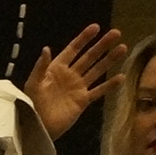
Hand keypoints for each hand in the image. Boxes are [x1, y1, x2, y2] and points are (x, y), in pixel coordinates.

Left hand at [22, 22, 126, 139]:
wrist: (37, 127)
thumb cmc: (32, 104)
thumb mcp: (33, 84)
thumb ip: (40, 67)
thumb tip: (46, 48)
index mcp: (57, 68)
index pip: (73, 49)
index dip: (84, 38)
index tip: (96, 27)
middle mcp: (70, 75)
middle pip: (89, 57)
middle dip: (102, 45)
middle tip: (116, 33)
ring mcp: (78, 87)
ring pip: (97, 70)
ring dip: (110, 59)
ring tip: (123, 48)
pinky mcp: (83, 101)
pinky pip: (99, 91)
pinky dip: (110, 85)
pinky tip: (121, 77)